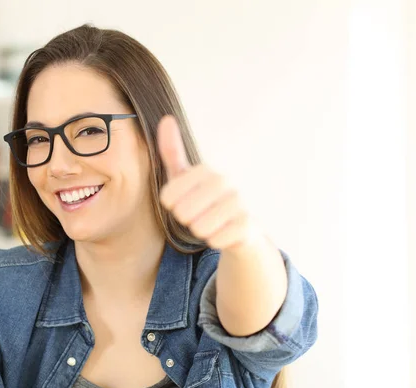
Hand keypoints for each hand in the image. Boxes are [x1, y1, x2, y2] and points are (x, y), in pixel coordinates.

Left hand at [157, 115, 261, 251]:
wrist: (240, 227)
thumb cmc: (205, 200)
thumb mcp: (184, 177)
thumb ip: (172, 151)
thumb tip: (166, 118)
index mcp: (206, 170)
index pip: (168, 196)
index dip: (171, 206)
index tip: (180, 202)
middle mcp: (224, 182)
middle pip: (183, 213)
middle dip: (185, 220)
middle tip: (197, 215)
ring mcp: (239, 202)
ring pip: (199, 228)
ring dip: (200, 231)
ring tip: (210, 224)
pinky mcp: (248, 224)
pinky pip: (216, 240)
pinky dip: (214, 241)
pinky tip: (223, 233)